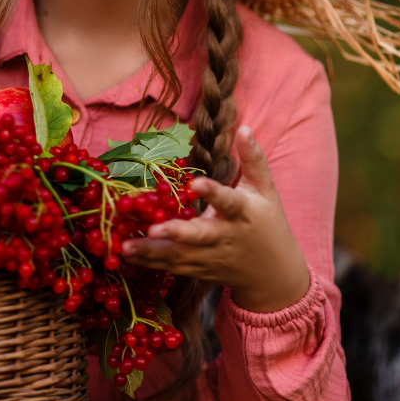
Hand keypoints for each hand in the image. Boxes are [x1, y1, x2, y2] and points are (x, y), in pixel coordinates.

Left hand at [121, 125, 310, 312]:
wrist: (275, 274)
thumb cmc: (268, 223)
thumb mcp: (265, 190)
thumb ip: (253, 159)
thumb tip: (243, 126)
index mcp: (242, 214)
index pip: (228, 201)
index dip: (212, 192)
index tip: (195, 183)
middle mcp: (224, 237)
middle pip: (199, 236)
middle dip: (176, 233)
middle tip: (152, 228)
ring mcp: (210, 257)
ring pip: (180, 256)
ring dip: (151, 252)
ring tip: (124, 246)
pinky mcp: (199, 271)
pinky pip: (172, 267)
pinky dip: (149, 263)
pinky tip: (125, 255)